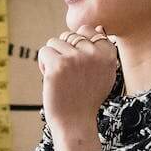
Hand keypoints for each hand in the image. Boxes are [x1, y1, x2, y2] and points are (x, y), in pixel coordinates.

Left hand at [38, 24, 117, 150]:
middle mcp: (94, 54)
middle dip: (64, 51)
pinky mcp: (58, 64)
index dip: (78, 44)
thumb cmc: (87, 99)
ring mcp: (76, 58)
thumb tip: (98, 27)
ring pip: (55, 41)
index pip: (89, 30)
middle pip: (70, 35)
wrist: (75, 122)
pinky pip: (44, 51)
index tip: (78, 65)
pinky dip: (43, 64)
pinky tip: (51, 79)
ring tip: (60, 77)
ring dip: (53, 58)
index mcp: (108, 54)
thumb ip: (102, 51)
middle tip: (68, 74)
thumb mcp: (104, 74)